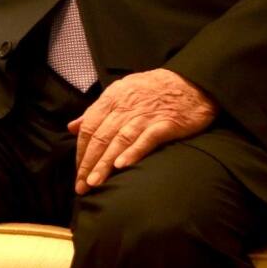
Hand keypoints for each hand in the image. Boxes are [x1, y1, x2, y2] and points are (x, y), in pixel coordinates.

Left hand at [67, 68, 215, 193]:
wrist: (194, 82)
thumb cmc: (155, 89)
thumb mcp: (122, 92)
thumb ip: (97, 111)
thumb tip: (72, 127)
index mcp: (112, 97)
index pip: (90, 127)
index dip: (81, 150)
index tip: (78, 171)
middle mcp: (126, 106)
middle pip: (101, 137)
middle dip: (88, 163)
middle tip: (81, 185)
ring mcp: (146, 115)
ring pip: (119, 140)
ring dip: (104, 163)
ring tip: (94, 182)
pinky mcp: (166, 123)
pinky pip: (146, 139)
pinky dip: (133, 152)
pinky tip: (121, 166)